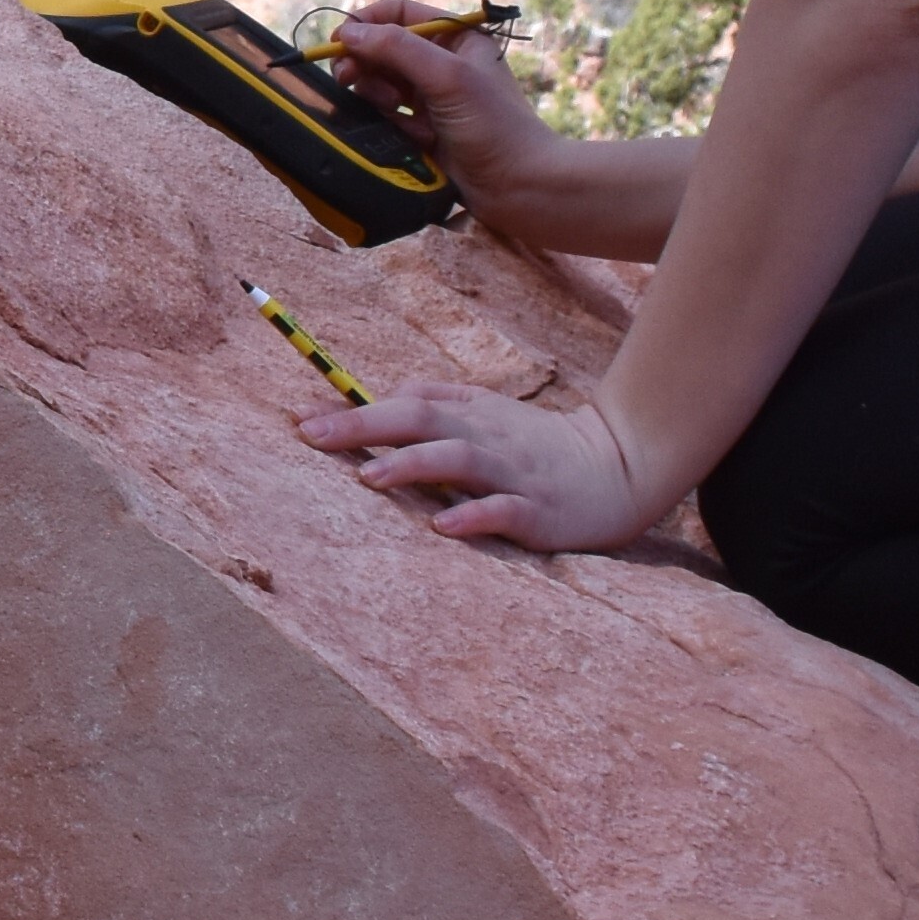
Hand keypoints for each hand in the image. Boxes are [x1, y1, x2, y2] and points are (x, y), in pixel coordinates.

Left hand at [299, 374, 666, 555]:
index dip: (352, 411)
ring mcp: (513, 475)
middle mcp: (486, 438)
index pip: (403, 404)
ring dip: (411, 466)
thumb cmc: (539, 444)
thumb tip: (384, 395)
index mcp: (471, 414)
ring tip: (368, 477)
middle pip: (421, 421)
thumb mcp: (488, 412)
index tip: (299, 419)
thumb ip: (437, 400)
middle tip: (311, 436)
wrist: (620, 468)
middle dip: (364, 427)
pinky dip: (473, 515)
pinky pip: (504, 511)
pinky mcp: (540, 513)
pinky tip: (442, 524)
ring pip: (458, 460)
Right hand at [321, 0, 560, 222]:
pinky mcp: (424, 129)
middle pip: (383, 49)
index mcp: (456, 37)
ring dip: (379, 97)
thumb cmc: (493, 125)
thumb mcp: (447, 76)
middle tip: (346, 79)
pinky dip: (393, 125)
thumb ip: (396, 48)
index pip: (399, 14)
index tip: (338, 43)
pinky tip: (415, 138)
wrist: (520, 185)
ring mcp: (433, 98)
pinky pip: (389, 117)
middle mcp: (443, 62)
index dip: (366, 23)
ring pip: (381, 84)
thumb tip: (347, 34)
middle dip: (365, 64)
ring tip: (396, 113)